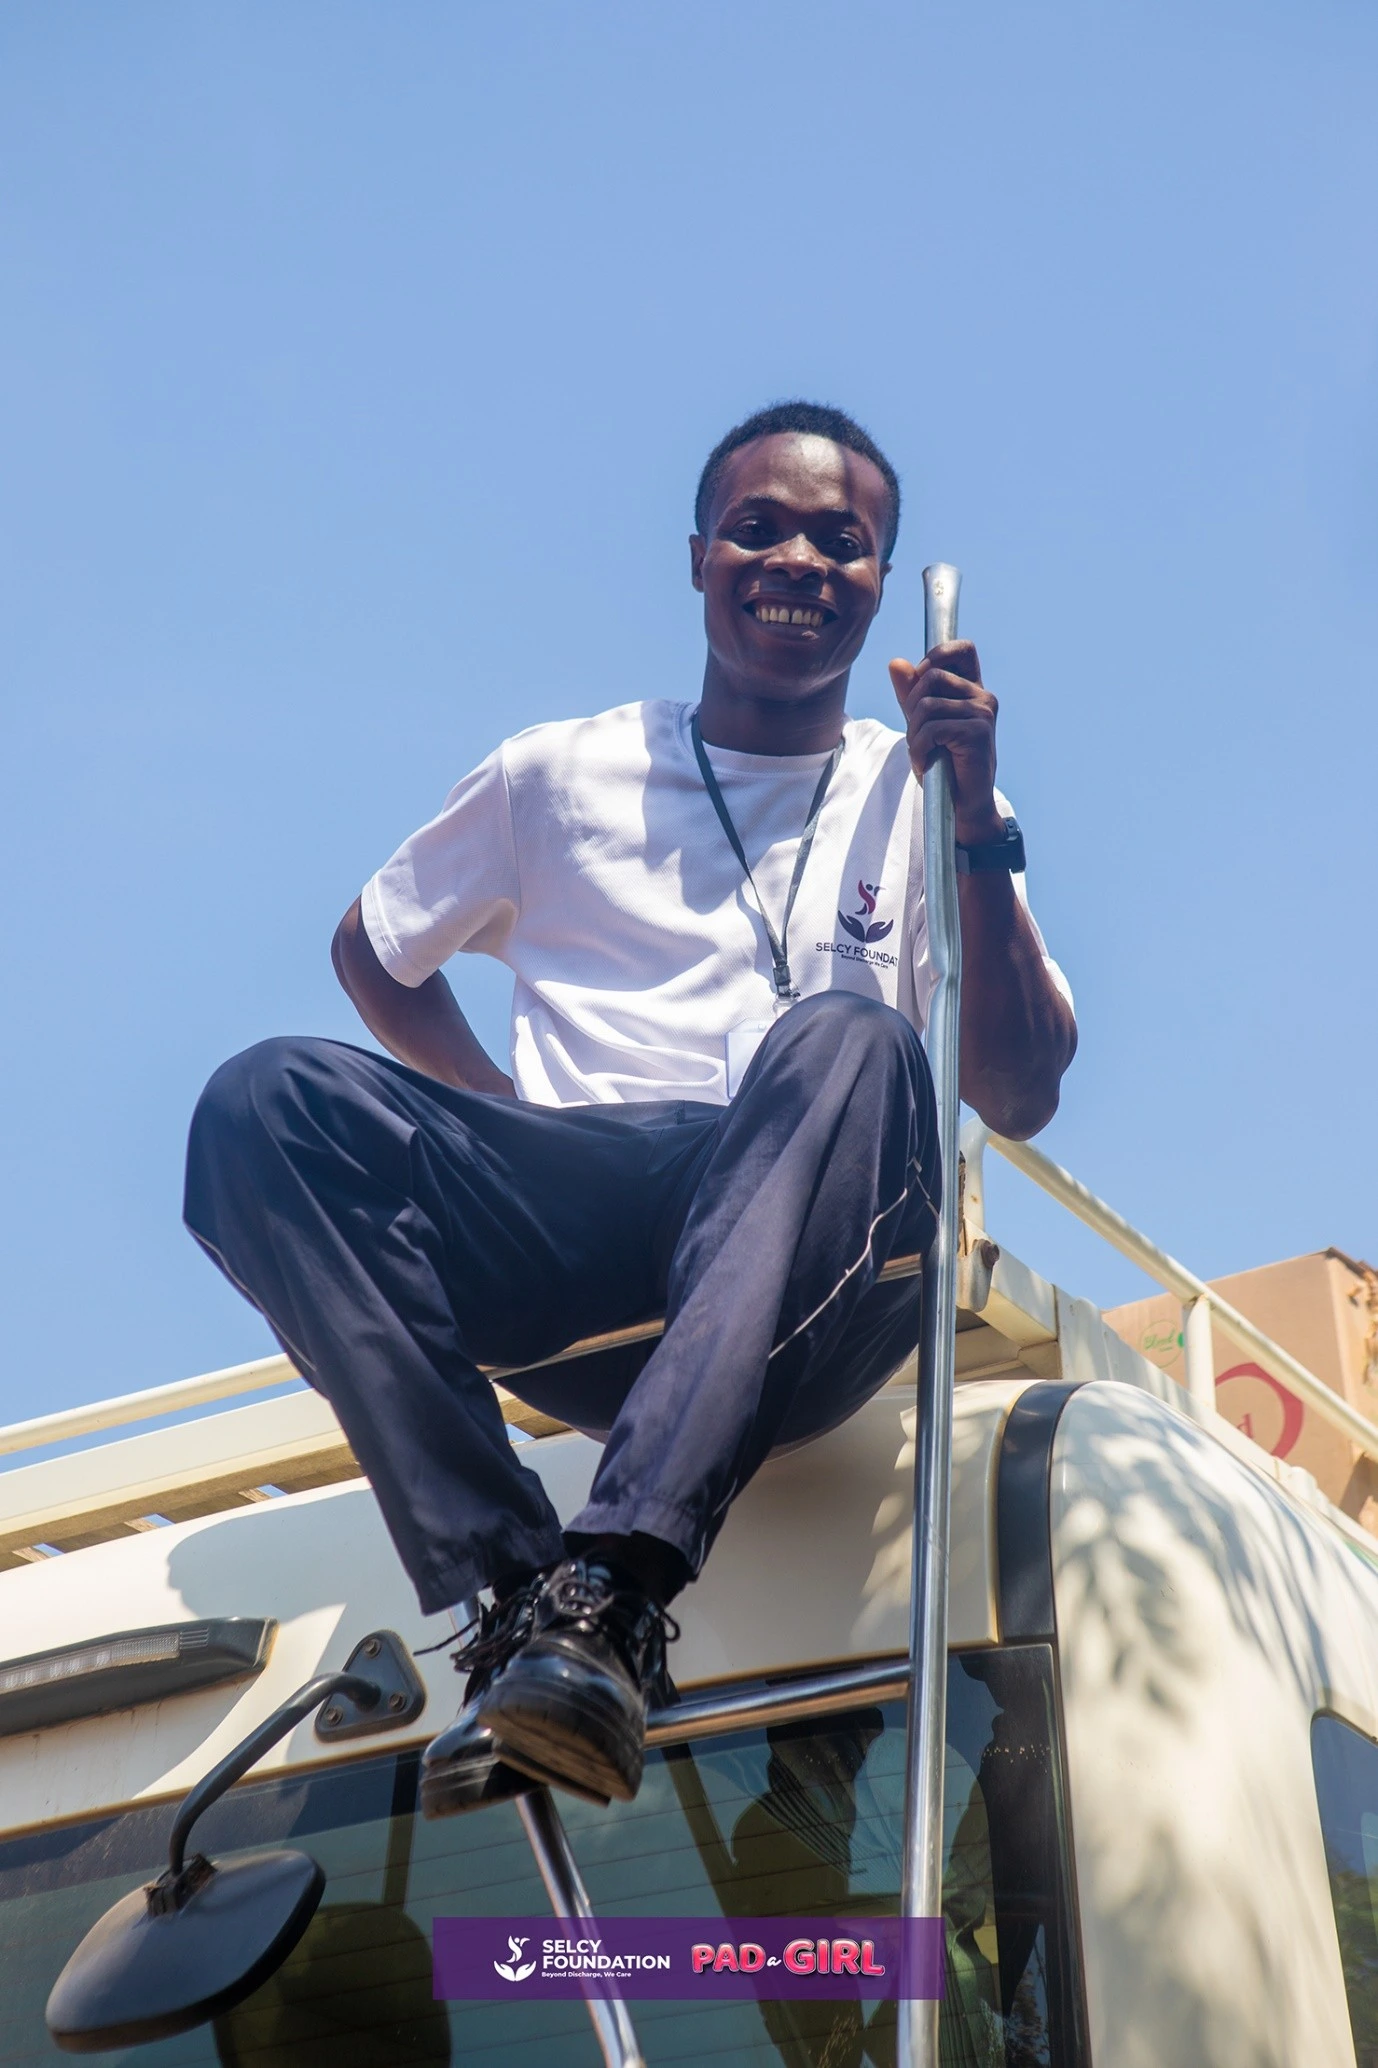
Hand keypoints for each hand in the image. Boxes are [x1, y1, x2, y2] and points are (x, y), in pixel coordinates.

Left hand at [889, 643, 1004, 845]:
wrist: (962, 807)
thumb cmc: (943, 766)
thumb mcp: (921, 725)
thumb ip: (910, 694)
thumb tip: (896, 662)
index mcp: (973, 691)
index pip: (962, 649)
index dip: (936, 655)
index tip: (922, 681)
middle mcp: (983, 697)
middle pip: (931, 676)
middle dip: (912, 707)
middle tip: (918, 737)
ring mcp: (983, 713)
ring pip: (927, 705)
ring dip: (914, 734)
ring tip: (923, 754)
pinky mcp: (977, 732)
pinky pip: (931, 728)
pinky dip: (918, 750)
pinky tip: (926, 764)